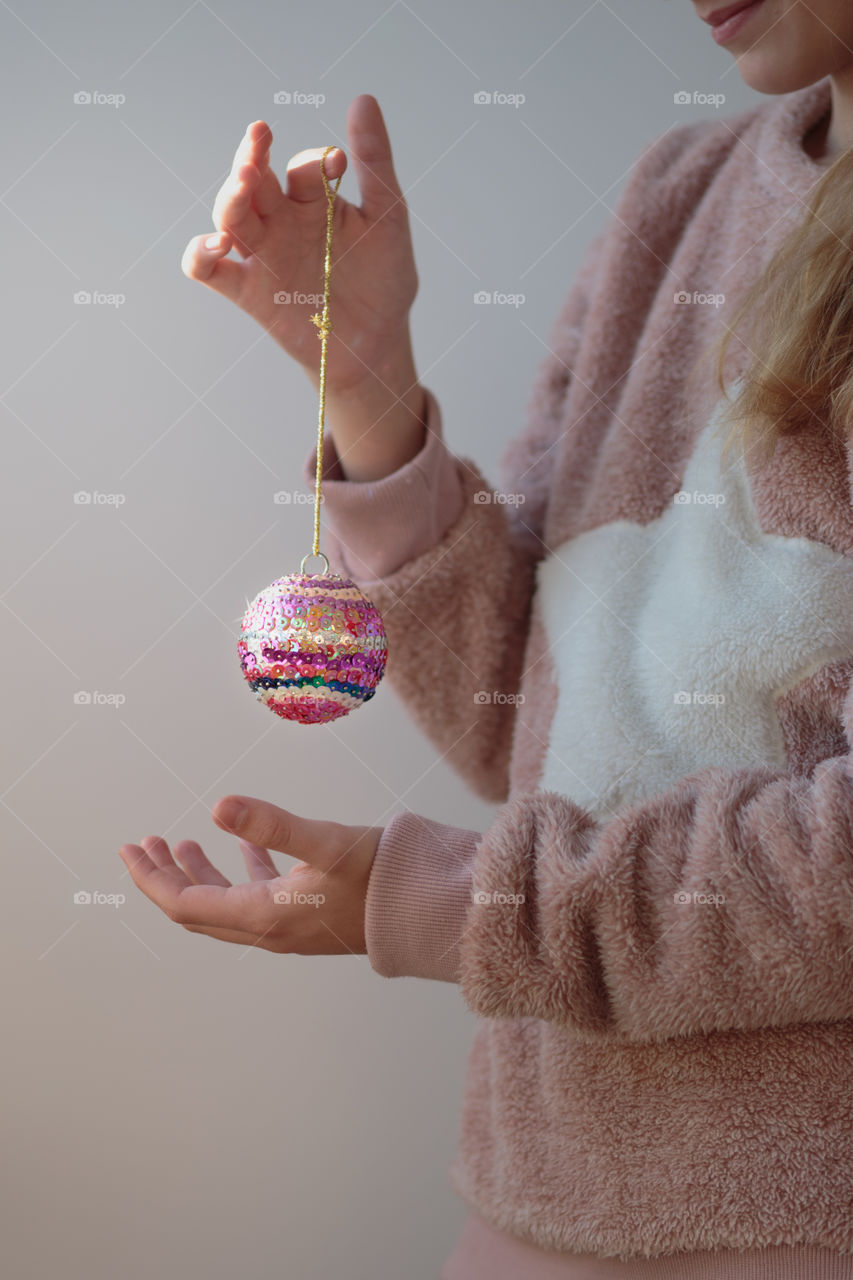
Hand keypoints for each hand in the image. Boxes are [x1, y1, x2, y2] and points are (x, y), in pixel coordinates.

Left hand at [118, 795, 382, 954]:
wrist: (430, 911)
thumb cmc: (383, 877)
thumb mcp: (326, 843)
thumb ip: (272, 824)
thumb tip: (218, 805)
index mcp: (264, 916)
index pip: (186, 904)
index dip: (152, 879)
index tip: (129, 850)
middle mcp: (270, 929)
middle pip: (197, 908)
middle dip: (165, 876)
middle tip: (142, 845)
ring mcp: (289, 926)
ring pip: (225, 904)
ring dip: (198, 874)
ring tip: (179, 844)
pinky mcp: (309, 916)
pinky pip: (260, 897)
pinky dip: (241, 872)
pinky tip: (244, 850)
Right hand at [180, 93, 418, 395]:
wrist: (377, 345)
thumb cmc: (385, 282)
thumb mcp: (388, 220)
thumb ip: (375, 163)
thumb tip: (363, 99)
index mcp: (315, 200)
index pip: (304, 166)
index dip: (317, 161)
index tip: (339, 166)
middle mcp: (283, 221)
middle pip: (253, 178)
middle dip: (252, 155)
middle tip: (259, 134)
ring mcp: (263, 254)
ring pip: (229, 214)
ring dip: (230, 195)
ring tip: (243, 184)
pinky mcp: (248, 292)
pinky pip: (207, 268)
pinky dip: (200, 254)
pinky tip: (216, 245)